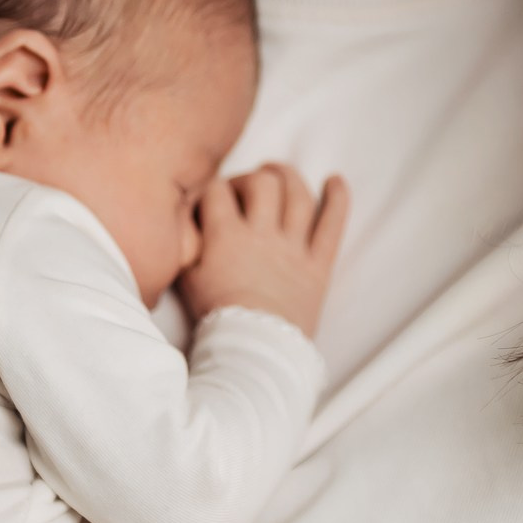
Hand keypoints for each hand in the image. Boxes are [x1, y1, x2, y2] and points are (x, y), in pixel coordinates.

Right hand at [180, 165, 349, 336]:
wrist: (254, 351)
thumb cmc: (217, 319)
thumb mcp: (187, 280)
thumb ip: (185, 244)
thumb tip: (185, 220)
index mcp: (226, 237)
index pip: (217, 190)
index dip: (211, 188)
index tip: (210, 199)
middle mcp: (262, 234)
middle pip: (262, 183)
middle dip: (251, 177)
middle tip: (244, 186)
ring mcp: (293, 248)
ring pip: (297, 196)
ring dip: (289, 177)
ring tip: (279, 172)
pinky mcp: (317, 266)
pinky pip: (332, 226)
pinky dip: (338, 199)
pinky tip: (336, 180)